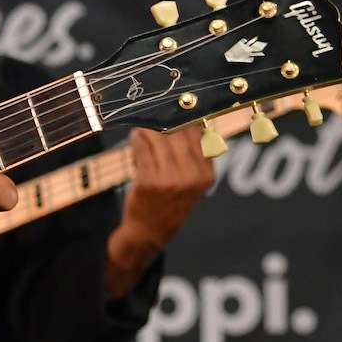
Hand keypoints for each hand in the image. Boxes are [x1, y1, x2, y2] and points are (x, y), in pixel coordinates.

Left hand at [119, 126, 216, 251]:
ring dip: (148, 129)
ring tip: (142, 127)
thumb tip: (192, 120)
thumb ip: (194, 156)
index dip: (186, 119)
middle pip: (179, 133)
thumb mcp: (192, 183)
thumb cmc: (170, 202)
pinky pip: (142, 148)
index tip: (176, 108)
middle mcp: (191, 176)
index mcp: (206, 175)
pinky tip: (135, 136)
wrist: (150, 232)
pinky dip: (137, 138)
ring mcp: (169, 179)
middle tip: (154, 114)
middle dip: (165, 121)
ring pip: (158, 138)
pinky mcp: (148, 181)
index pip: (199, 135)